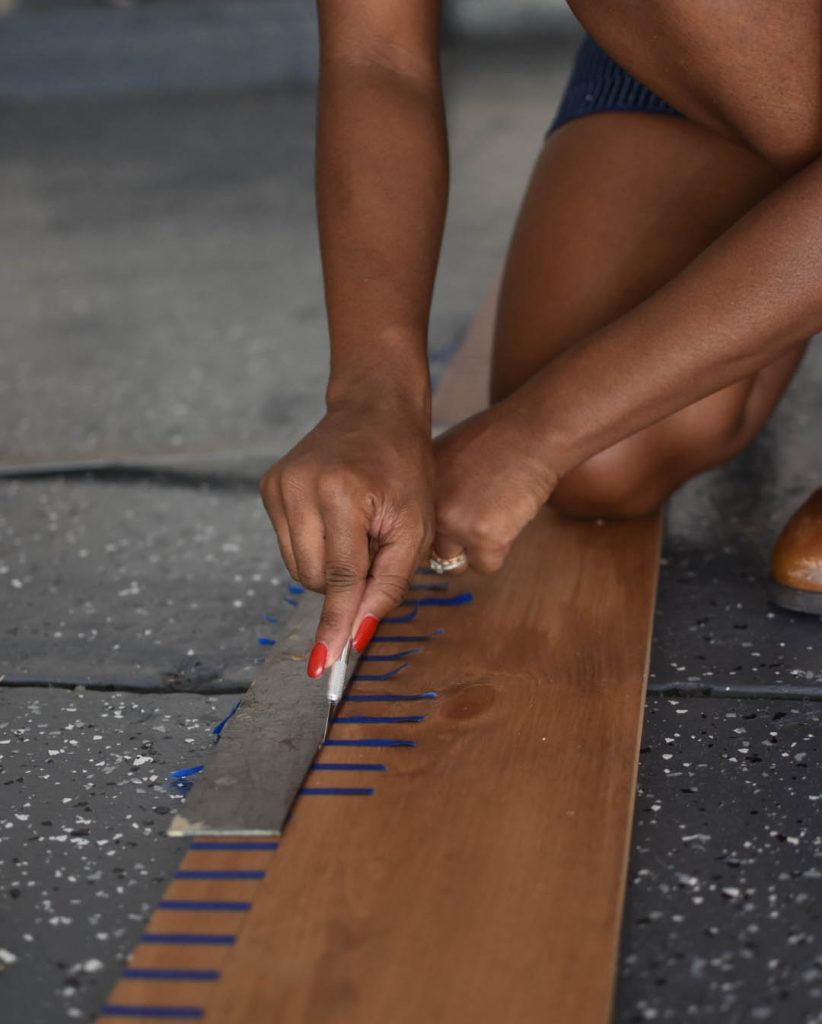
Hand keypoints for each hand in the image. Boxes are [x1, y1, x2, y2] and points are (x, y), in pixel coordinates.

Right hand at [260, 397, 434, 675]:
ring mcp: (278, 485)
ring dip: (329, 567)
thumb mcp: (416, 526)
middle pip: (313, 577)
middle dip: (345, 583)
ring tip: (357, 531)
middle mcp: (300, 486)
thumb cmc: (405, 468)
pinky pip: (288, 546)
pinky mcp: (268, 487)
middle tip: (375, 548)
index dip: (337, 620)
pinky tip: (337, 521)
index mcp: (343, 491)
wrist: (376, 411)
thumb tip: (357, 635)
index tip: (325, 664)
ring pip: (296, 567)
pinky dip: (315, 548)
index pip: (339, 575)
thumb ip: (389, 583)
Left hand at [433, 402, 556, 573]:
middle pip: (430, 552)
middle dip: (451, 544)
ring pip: (455, 564)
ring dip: (474, 549)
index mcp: (416, 488)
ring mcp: (454, 524)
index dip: (432, 533)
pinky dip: (499, 549)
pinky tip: (508, 517)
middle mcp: (428, 508)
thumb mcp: (447, 457)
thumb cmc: (497, 440)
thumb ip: (434, 492)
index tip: (450, 525)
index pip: (411, 532)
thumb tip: (426, 525)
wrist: (532, 433)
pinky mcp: (484, 539)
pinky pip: (486, 566)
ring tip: (494, 513)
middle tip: (477, 518)